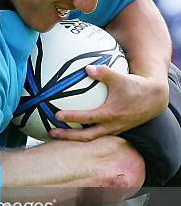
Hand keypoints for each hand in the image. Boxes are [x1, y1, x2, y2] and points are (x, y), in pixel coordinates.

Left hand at [48, 65, 168, 140]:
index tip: (56, 115)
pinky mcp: (114, 130)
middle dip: (66, 136)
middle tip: (50, 132)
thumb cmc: (135, 86)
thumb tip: (87, 67)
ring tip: (58, 134)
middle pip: (84, 137)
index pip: (86, 118)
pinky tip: (73, 128)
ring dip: (73, 137)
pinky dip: (84, 133)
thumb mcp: (121, 78)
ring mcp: (112, 130)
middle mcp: (110, 126)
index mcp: (109, 114)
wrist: (154, 100)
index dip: (71, 117)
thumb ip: (103, 72)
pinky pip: (96, 134)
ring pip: (90, 138)